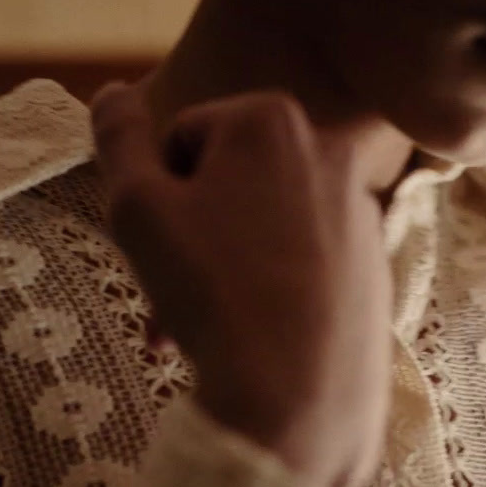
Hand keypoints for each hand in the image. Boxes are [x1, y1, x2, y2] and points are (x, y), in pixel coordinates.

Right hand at [91, 82, 390, 486]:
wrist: (300, 395)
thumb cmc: (211, 291)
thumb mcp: (138, 208)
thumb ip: (118, 140)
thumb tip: (110, 91)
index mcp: (270, 119)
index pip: (181, 138)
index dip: (155, 194)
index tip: (153, 244)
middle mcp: (329, 150)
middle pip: (229, 183)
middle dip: (189, 235)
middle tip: (166, 295)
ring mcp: (360, 211)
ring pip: (264, 228)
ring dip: (223, 269)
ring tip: (200, 327)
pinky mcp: (375, 266)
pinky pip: (303, 266)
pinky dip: (270, 292)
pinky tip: (251, 338)